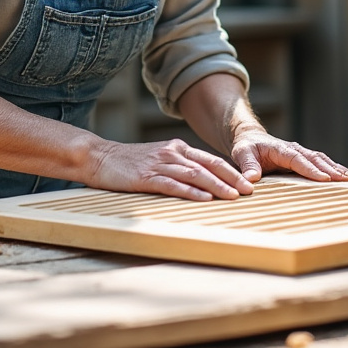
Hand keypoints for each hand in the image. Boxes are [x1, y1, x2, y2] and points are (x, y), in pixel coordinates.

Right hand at [87, 138, 254, 200]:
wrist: (98, 157)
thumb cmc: (130, 163)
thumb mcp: (159, 159)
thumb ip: (179, 167)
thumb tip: (204, 183)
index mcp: (178, 148)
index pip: (211, 160)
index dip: (231, 171)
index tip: (248, 183)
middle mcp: (172, 153)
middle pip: (208, 166)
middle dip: (231, 178)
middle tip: (249, 191)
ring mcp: (159, 164)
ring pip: (194, 175)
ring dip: (216, 186)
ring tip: (233, 196)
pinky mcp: (146, 176)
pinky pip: (173, 185)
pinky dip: (190, 192)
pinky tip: (203, 199)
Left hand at [230, 130, 347, 183]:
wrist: (251, 139)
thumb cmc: (246, 147)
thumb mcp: (242, 154)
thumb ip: (248, 166)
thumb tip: (252, 179)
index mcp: (281, 149)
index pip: (298, 159)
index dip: (311, 169)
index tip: (324, 179)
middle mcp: (293, 149)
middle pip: (315, 159)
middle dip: (330, 169)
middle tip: (345, 179)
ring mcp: (300, 153)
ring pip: (320, 159)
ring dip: (334, 168)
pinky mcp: (302, 158)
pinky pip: (320, 162)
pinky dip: (332, 168)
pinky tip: (343, 176)